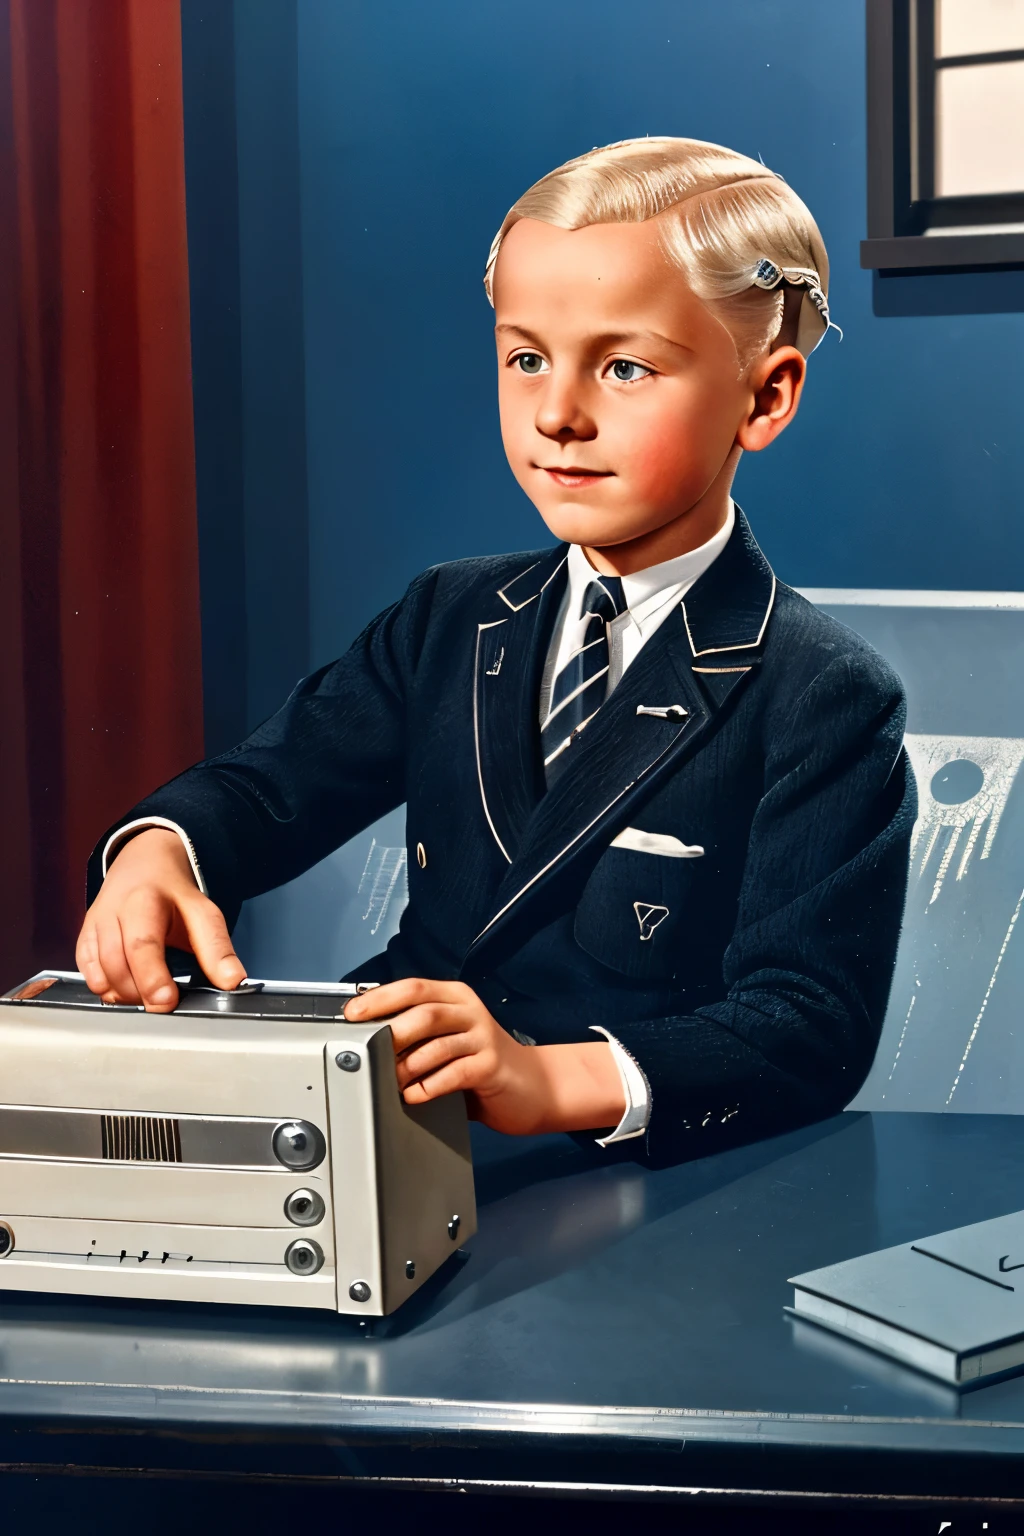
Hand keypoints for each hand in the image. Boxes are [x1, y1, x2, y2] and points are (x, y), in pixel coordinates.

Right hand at [76, 828, 245, 1011]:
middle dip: (139, 990)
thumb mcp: (202, 912)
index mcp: (146, 900)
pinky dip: (103, 986)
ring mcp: (95, 922)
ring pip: (99, 967)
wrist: (143, 863)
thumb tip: (234, 982)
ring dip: (122, 992)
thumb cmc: (173, 893)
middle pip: (117, 960)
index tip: (167, 1001)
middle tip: (162, 1005)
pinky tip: (124, 991)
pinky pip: (85, 969)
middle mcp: (115, 909)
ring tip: (147, 997)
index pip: (143, 944)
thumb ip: (216, 948)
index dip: (153, 977)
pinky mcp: (85, 934)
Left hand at [344, 978, 625, 1136]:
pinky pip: (453, 1072)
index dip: (379, 998)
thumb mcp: (449, 1040)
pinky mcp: (492, 1065)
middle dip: (390, 1031)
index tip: (352, 1014)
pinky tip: (415, 1096)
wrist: (535, 1087)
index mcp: (456, 998)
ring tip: (389, 1081)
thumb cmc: (482, 1065)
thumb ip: (418, 1036)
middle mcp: (470, 1011)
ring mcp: (484, 1037)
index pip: (413, 987)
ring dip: (406, 1064)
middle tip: (367, 1051)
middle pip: (424, 1011)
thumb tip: (367, 1041)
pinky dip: (428, 1086)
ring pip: (436, 1042)